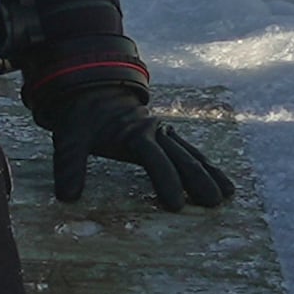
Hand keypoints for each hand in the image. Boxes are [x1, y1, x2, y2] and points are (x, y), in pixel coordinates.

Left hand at [44, 85, 233, 210]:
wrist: (92, 89)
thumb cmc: (82, 117)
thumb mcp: (69, 138)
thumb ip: (69, 165)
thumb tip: (66, 197)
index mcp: (133, 132)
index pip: (153, 158)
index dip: (165, 180)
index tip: (175, 205)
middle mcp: (154, 131)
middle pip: (180, 157)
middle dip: (197, 180)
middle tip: (212, 203)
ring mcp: (164, 132)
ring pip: (191, 153)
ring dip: (209, 173)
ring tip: (227, 195)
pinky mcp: (168, 135)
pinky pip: (191, 151)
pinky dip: (207, 165)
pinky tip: (222, 181)